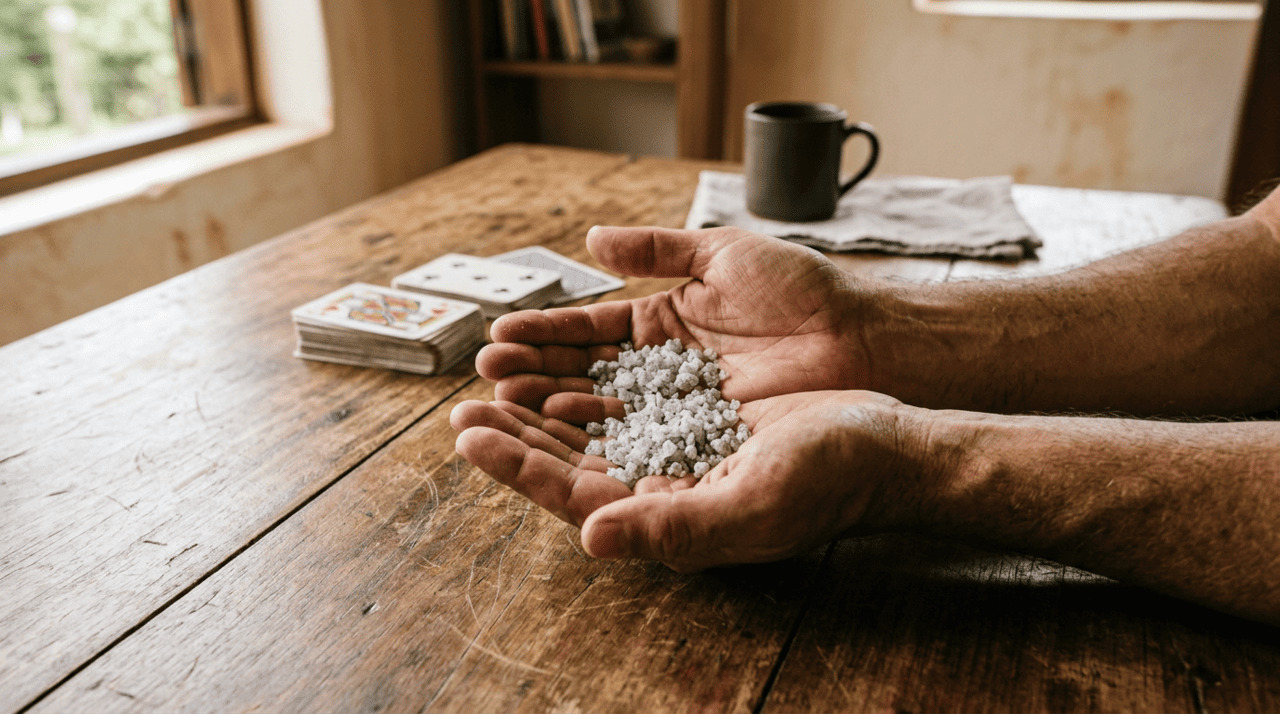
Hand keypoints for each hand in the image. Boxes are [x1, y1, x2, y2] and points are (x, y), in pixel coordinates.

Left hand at [449, 390, 928, 570]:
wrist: (885, 440)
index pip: (572, 496)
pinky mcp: (696, 411)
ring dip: (544, 401)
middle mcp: (663, 486)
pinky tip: (564, 359)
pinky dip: (591, 375)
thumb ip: (671, 528)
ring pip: (592, 426)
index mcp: (667, 518)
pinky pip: (629, 393)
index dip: (518, 468)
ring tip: (497, 373)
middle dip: (516, 433)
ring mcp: (677, 448)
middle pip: (570, 460)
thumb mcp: (751, 505)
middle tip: (464, 406)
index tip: (471, 436)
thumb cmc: (829, 479)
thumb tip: (591, 537)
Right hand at [477, 226, 876, 418]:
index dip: (542, 335)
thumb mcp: (724, 255)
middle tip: (484, 379)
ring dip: (548, 411)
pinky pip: (639, 445)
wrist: (861, 339)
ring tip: (499, 407)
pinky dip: (595, 442)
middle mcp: (661, 372)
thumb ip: (657, 251)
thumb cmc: (802, 292)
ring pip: (599, 414)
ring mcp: (678, 411)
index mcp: (661, 324)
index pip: (587, 333)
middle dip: (530, 378)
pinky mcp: (699, 443)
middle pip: (580, 378)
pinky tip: (555, 435)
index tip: (498, 337)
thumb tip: (591, 243)